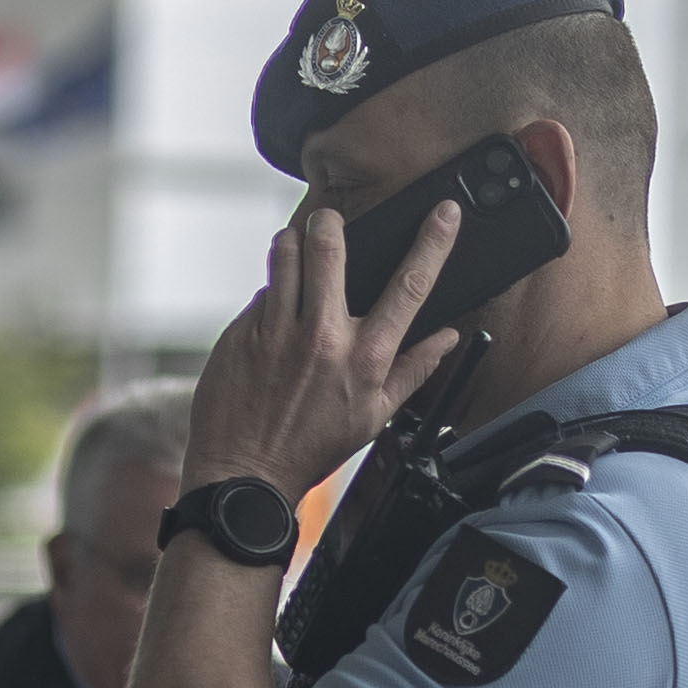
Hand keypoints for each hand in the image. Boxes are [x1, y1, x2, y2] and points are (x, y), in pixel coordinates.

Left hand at [184, 197, 473, 499]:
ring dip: (291, 245)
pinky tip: (271, 316)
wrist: (245, 475)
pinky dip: (269, 296)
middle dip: (330, 224)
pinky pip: (260, 295)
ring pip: (284, 257)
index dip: (434, 241)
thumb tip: (447, 338)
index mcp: (366, 357)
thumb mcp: (374, 416)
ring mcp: (277, 333)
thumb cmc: (309, 448)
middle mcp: (323, 338)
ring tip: (294, 250)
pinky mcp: (241, 335)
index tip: (445, 211)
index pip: (410, 285)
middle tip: (329, 221)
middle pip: (331, 248)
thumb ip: (413, 370)